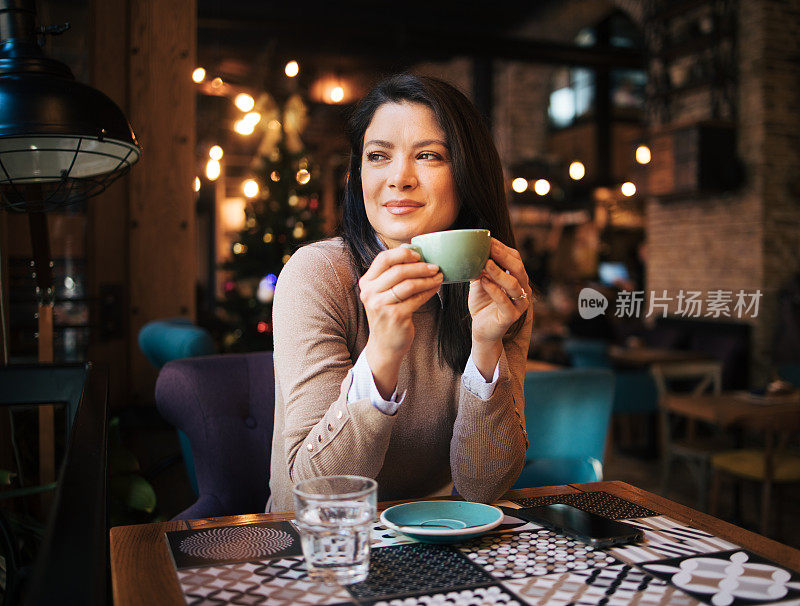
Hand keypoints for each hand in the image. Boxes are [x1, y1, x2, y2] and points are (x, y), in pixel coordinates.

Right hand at [359, 246, 442, 396]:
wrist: (385, 345)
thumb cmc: (387, 314)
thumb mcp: (382, 293)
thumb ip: (391, 274)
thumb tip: (411, 250)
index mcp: (366, 283)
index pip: (383, 258)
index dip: (402, 253)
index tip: (418, 254)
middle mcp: (370, 293)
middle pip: (398, 270)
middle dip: (420, 266)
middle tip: (435, 266)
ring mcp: (382, 305)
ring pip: (409, 284)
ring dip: (427, 278)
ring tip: (439, 276)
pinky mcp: (396, 316)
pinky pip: (417, 298)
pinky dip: (429, 291)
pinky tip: (436, 287)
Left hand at [468, 238, 531, 376]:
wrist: (482, 329)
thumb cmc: (483, 304)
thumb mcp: (480, 281)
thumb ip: (480, 267)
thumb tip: (473, 249)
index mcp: (517, 278)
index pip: (515, 258)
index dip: (502, 248)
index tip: (488, 239)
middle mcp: (523, 289)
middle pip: (518, 268)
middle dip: (503, 256)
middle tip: (489, 246)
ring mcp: (520, 303)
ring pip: (513, 284)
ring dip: (499, 272)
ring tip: (486, 263)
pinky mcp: (512, 316)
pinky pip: (504, 300)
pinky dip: (494, 290)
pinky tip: (484, 281)